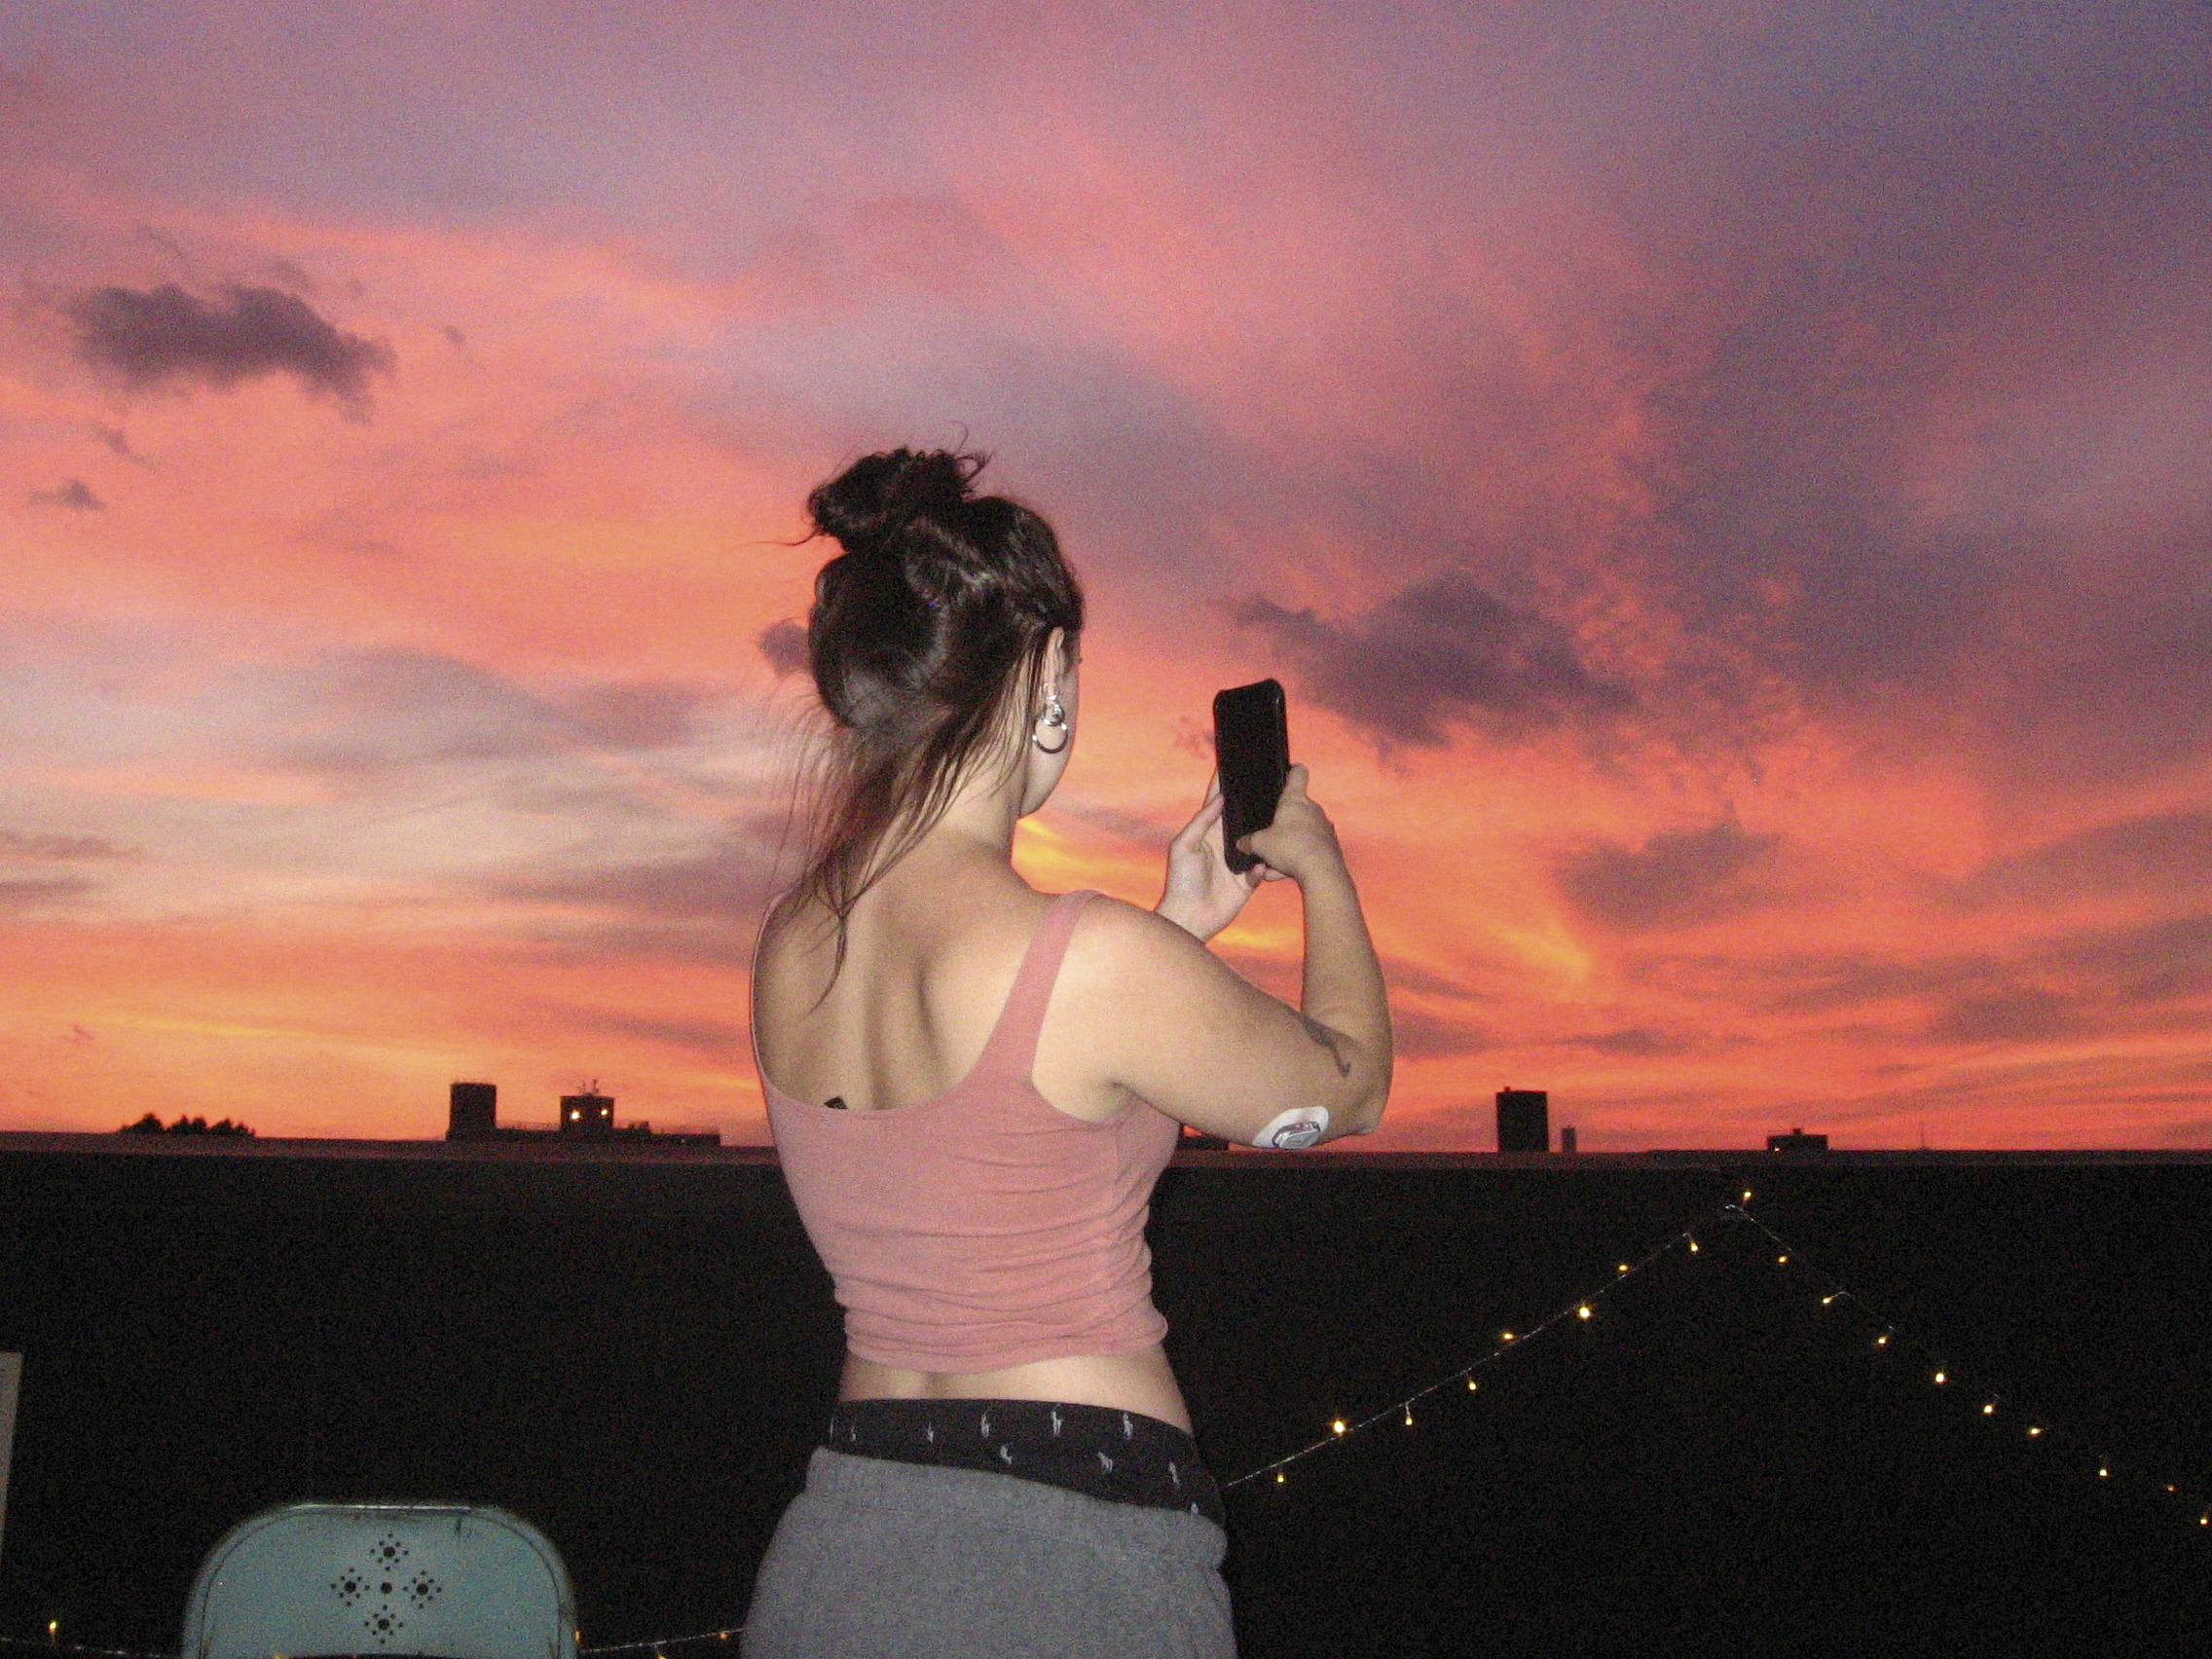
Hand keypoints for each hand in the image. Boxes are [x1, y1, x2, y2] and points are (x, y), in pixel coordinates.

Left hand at [1154, 772, 1285, 941]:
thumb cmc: (1181, 881)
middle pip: (1244, 818)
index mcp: (1209, 832)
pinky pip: (1264, 867)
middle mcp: (1226, 843)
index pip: (1218, 803)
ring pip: (1259, 840)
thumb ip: (1201, 822)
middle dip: (1255, 804)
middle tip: (1271, 785)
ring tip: (1281, 818)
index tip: (1235, 764)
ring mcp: (1239, 861)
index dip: (1225, 785)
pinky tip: (1266, 863)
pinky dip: (1267, 864)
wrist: (1191, 917)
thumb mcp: (1184, 846)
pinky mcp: (1249, 879)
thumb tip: (1219, 798)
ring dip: (1267, 833)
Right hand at [1236, 765, 1341, 884]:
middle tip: (1267, 838)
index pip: (1298, 773)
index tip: (1286, 773)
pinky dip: (1296, 859)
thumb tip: (1241, 843)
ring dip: (1286, 847)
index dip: (1292, 770)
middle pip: (1296, 809)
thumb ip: (1249, 842)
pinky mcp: (1329, 846)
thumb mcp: (1260, 844)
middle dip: (1282, 823)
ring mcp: (1324, 827)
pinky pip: (1308, 849)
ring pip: (1300, 834)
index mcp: (1295, 800)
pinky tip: (1282, 874)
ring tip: (1271, 866)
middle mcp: (1313, 809)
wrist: (1320, 871)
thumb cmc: (1289, 846)